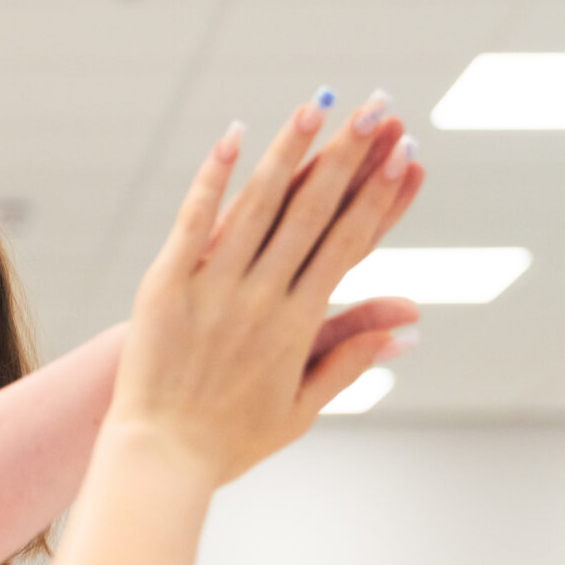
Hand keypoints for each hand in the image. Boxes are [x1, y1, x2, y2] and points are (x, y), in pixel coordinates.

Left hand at [111, 93, 426, 489]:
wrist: (157, 459)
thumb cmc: (229, 439)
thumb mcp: (302, 408)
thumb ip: (350, 359)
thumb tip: (407, 327)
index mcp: (299, 326)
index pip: (348, 246)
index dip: (378, 197)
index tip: (405, 155)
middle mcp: (261, 299)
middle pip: (312, 214)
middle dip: (349, 157)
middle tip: (378, 108)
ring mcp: (213, 289)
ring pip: (258, 206)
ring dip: (290, 151)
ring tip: (319, 105)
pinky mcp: (166, 284)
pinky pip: (194, 221)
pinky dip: (214, 177)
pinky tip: (235, 136)